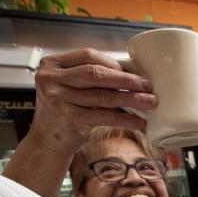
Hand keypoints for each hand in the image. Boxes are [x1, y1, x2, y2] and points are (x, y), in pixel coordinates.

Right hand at [29, 49, 157, 156]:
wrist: (47, 140)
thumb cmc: (64, 110)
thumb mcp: (69, 87)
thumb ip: (89, 77)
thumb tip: (131, 73)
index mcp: (52, 65)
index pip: (88, 56)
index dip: (113, 63)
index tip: (134, 72)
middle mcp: (51, 80)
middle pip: (96, 74)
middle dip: (125, 79)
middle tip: (147, 85)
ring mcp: (59, 99)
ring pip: (103, 96)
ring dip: (131, 99)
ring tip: (150, 101)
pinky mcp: (70, 119)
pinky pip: (104, 116)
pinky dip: (124, 119)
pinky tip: (139, 122)